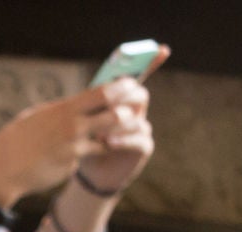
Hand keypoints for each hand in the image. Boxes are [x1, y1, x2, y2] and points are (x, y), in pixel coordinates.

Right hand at [0, 73, 154, 205]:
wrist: (3, 171)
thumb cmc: (15, 140)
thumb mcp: (36, 116)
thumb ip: (59, 110)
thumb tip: (75, 103)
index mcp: (64, 110)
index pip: (103, 93)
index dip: (121, 86)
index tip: (131, 83)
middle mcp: (73, 128)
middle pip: (116, 114)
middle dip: (129, 110)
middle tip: (134, 109)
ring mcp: (75, 148)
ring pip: (110, 137)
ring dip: (117, 133)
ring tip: (115, 131)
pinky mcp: (73, 165)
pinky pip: (90, 155)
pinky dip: (91, 152)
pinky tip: (82, 151)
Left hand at [76, 48, 164, 193]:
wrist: (88, 173)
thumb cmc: (83, 143)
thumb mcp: (80, 121)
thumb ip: (88, 104)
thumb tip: (89, 90)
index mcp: (119, 100)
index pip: (134, 77)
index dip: (149, 62)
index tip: (161, 48)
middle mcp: (134, 111)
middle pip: (139, 94)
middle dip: (124, 99)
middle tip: (106, 105)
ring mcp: (140, 128)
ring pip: (137, 118)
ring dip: (118, 124)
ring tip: (97, 134)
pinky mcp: (142, 147)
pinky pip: (140, 138)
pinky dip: (123, 139)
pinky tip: (108, 142)